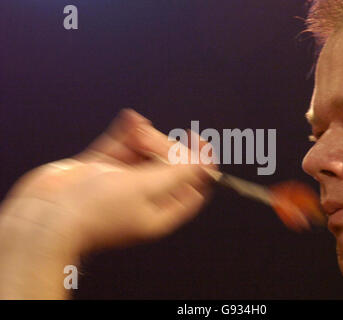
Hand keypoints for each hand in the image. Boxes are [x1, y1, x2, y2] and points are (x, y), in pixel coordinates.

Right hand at [0, 109, 214, 253]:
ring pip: (145, 153)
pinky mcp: (102, 168)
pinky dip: (127, 133)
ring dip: (144, 137)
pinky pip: (121, 147)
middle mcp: (144, 197)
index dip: (200, 165)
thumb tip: (205, 164)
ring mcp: (122, 182)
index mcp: (161, 211)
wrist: (46, 214)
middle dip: (164, 148)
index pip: (192, 187)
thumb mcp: (147, 189)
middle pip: (169, 166)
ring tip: (136, 130)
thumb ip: (178, 174)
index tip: (200, 141)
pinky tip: (131, 119)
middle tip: (150, 141)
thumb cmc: (96, 210)